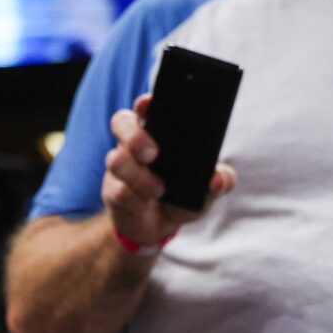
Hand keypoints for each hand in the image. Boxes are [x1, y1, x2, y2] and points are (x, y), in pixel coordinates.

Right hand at [102, 93, 235, 248]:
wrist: (158, 229)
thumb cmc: (180, 199)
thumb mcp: (205, 192)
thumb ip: (220, 181)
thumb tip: (218, 179)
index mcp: (156, 133)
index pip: (145, 108)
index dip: (145, 103)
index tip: (150, 103)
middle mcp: (133, 145)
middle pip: (121, 122)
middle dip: (134, 136)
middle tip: (153, 154)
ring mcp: (120, 167)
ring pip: (117, 160)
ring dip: (139, 176)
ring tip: (159, 190)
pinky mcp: (112, 191)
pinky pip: (118, 190)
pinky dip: (136, 198)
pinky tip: (148, 201)